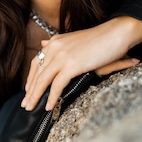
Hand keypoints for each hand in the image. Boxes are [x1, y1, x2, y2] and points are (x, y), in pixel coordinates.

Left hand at [21, 16, 141, 110]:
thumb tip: (43, 45)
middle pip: (37, 72)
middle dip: (30, 90)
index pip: (37, 61)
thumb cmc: (100, 39)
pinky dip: (52, 97)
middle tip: (25, 103)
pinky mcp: (71, 64)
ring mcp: (62, 55)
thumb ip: (59, 46)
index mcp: (55, 41)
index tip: (28, 90)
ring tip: (31, 108)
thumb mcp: (75, 41)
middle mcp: (55, 47)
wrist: (116, 33)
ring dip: (35, 96)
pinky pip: (57, 84)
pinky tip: (49, 107)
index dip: (31, 77)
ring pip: (43, 80)